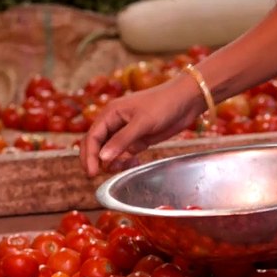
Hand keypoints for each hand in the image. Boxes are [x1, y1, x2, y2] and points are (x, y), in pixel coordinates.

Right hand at [80, 77, 204, 175]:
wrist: (187, 101)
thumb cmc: (163, 104)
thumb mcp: (142, 123)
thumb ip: (122, 140)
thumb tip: (102, 158)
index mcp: (110, 113)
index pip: (92, 137)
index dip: (89, 155)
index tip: (92, 172)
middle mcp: (115, 122)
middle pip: (97, 145)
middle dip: (95, 160)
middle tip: (96, 176)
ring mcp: (127, 132)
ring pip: (111, 151)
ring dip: (113, 162)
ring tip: (124, 167)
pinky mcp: (139, 139)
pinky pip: (125, 154)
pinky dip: (126, 161)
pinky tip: (134, 164)